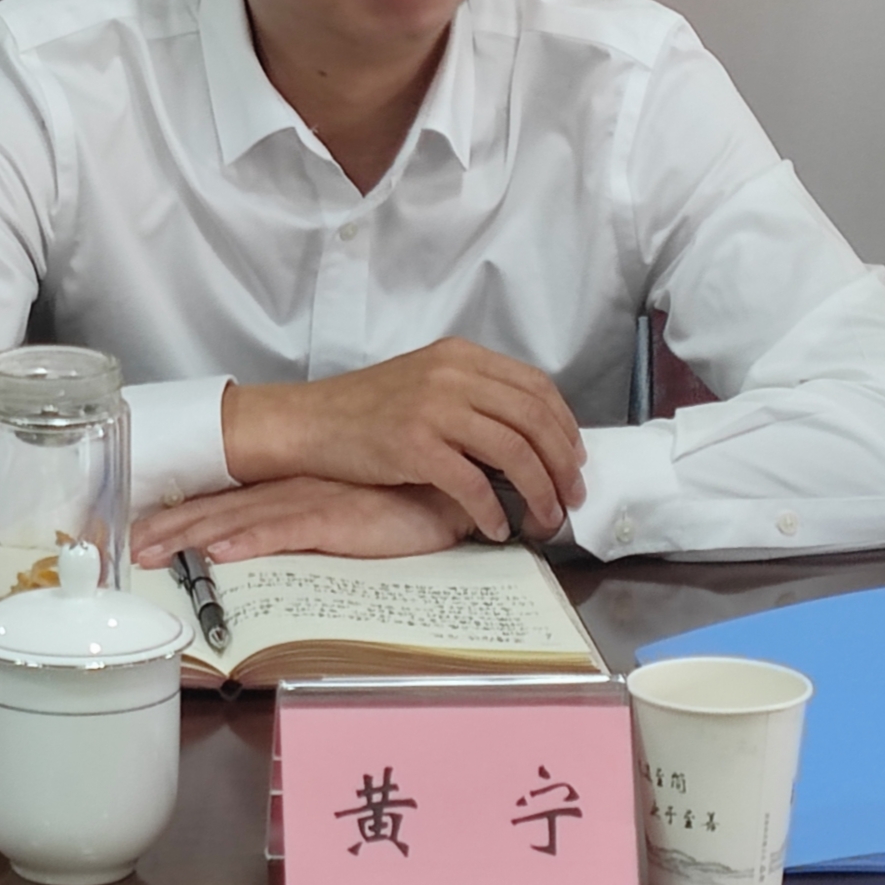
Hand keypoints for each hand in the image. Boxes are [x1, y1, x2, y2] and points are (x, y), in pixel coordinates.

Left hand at [133, 476, 466, 566]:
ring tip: (149, 551)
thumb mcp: (351, 516)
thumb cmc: (408, 502)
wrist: (455, 487)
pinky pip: (285, 531)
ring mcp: (313, 503)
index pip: (225, 502)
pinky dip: (251, 539)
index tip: (136, 530)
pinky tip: (220, 552)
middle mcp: (294, 491)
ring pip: (238, 519)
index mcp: (293, 489)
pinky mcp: (338, 519)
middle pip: (217, 509)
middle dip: (167, 527)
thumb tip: (273, 543)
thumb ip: (317, 525)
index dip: (180, 515)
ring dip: (190, 536)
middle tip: (119, 546)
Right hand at [221, 338, 587, 544]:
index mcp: (461, 356)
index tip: (575, 459)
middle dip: (562, 464)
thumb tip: (529, 437)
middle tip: (572, 497)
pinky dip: (492, 510)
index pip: (536, 387)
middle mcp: (453, 375)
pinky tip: (497, 528)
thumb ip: (474, 397)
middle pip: (534, 419)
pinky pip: (473, 483)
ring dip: (539, 492)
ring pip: (514, 451)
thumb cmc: (365, 410)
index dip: (565, 426)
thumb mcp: (426, 382)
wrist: (309, 422)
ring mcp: (434, 408)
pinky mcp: (414, 445)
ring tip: (545, 520)